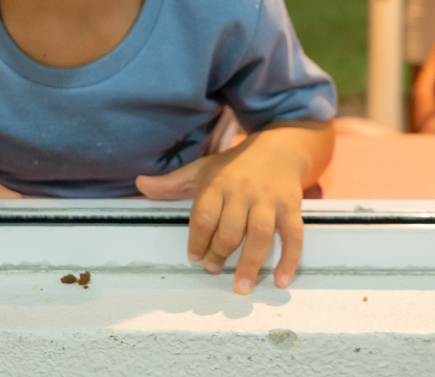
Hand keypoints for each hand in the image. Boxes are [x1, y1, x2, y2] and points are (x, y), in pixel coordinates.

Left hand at [136, 140, 305, 294]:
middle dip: (220, 253)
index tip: (194, 257)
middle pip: (231, 229)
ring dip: (251, 263)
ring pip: (261, 234)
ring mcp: (269, 200)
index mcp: (218, 184)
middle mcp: (244, 192)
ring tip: (241, 287)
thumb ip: (171, 183)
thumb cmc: (234, 165)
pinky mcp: (291, 207)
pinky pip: (293, 235)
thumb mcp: (202, 170)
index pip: (204, 215)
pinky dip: (290, 260)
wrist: (278, 147)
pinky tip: (282, 280)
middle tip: (213, 270)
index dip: (198, 239)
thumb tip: (140, 184)